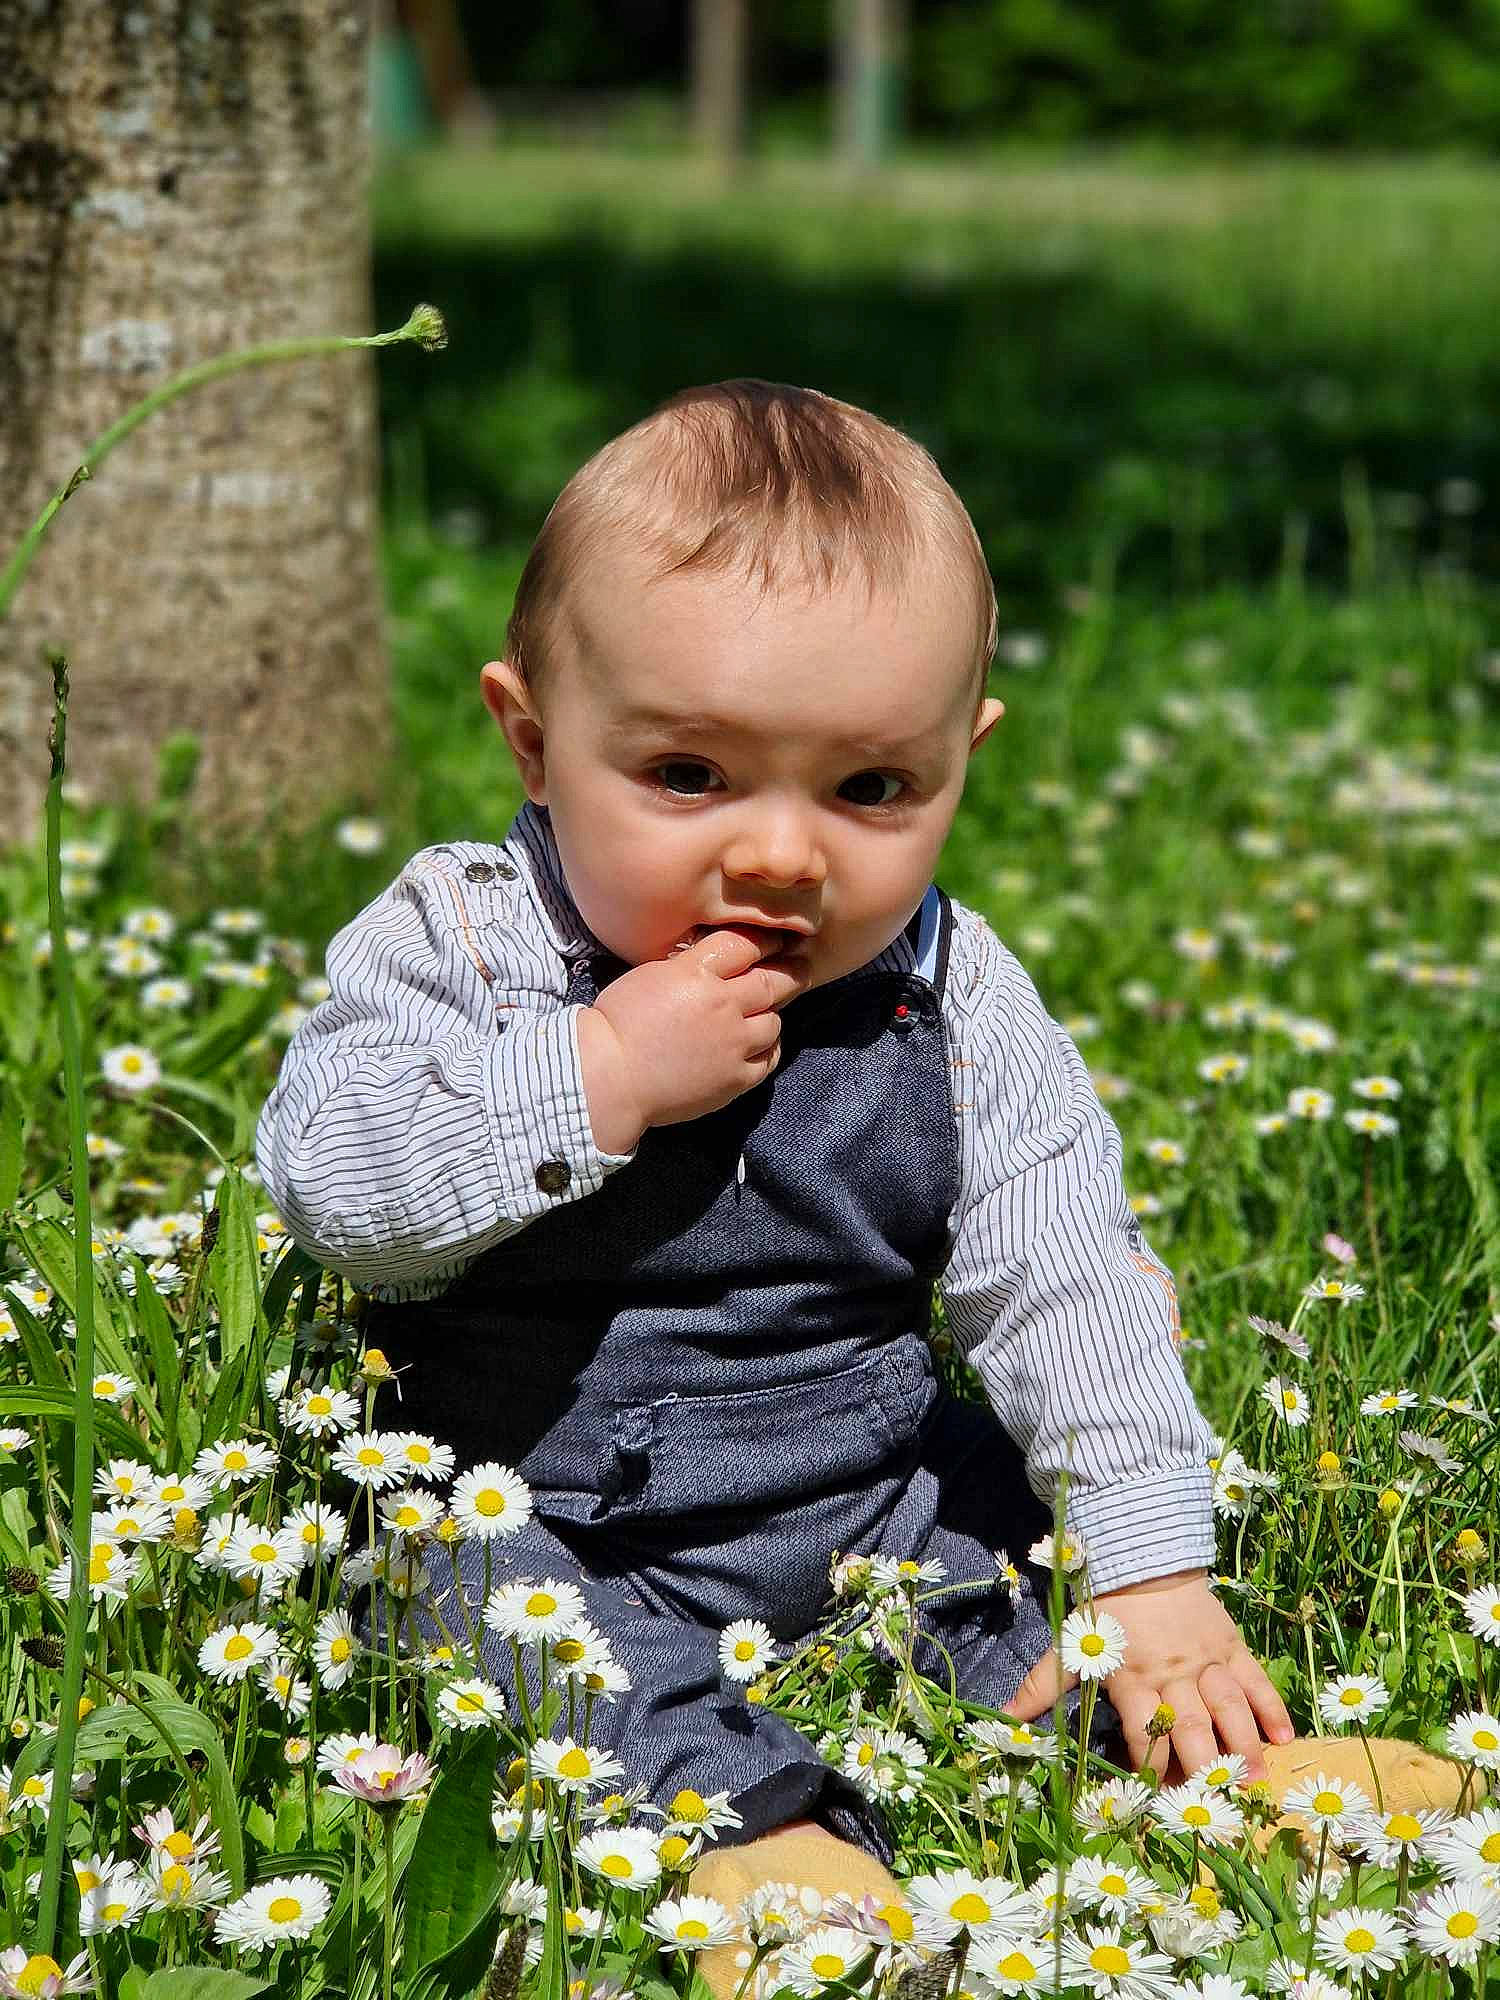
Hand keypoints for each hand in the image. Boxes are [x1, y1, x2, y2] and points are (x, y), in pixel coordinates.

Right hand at [579, 925, 811, 1140]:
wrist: (608, 1079)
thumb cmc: (618, 1023)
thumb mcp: (651, 973)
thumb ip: (690, 963)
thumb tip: (717, 957)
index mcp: (697, 974)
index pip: (747, 944)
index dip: (767, 940)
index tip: (776, 940)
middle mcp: (723, 1005)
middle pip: (774, 980)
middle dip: (790, 970)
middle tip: (797, 965)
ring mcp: (734, 1044)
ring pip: (774, 1020)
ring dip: (772, 1012)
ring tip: (766, 1010)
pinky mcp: (736, 1078)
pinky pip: (769, 1058)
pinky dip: (768, 1047)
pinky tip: (758, 1043)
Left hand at [1005, 1567, 1294, 1784]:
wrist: (1142, 1558)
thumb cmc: (1104, 1611)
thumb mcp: (1068, 1646)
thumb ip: (1040, 1687)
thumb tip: (1002, 1720)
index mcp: (1131, 1678)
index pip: (1141, 1732)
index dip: (1149, 1768)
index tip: (1158, 1801)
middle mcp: (1171, 1674)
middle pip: (1190, 1727)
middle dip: (1204, 1768)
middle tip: (1219, 1806)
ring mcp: (1205, 1660)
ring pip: (1228, 1707)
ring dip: (1244, 1746)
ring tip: (1256, 1783)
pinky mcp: (1231, 1645)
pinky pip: (1254, 1679)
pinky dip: (1271, 1706)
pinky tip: (1286, 1738)